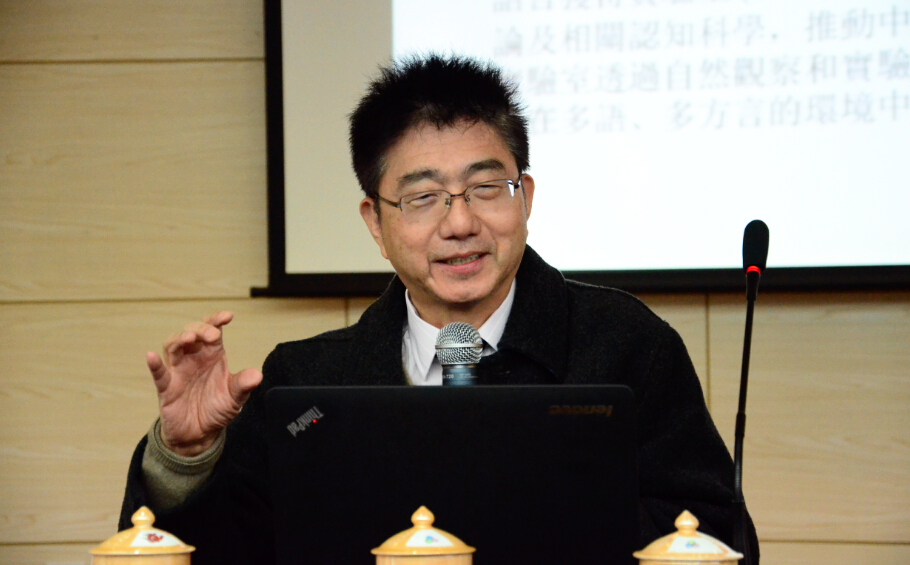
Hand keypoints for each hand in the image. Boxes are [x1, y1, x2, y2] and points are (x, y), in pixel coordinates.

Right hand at [147, 311, 261, 456]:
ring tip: (189, 338)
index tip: (227, 316)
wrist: (200, 434)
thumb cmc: (216, 408)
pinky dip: (154, 364)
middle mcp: (194, 358)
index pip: (213, 330)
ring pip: (173, 346)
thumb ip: (244, 385)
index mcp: (212, 355)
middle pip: (192, 332)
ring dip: (179, 339)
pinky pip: (159, 373)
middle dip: (201, 329)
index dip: (217, 320)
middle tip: (213, 335)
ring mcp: (178, 371)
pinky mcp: (167, 387)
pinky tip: (151, 356)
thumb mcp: (235, 398)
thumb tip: (257, 375)